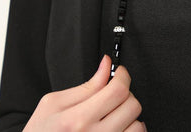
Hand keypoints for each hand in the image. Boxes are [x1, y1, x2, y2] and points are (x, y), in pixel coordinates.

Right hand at [24, 55, 145, 130]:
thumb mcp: (52, 104)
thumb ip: (85, 86)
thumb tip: (106, 65)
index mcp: (77, 119)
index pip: (118, 90)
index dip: (123, 75)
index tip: (120, 73)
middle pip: (131, 106)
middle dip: (126, 93)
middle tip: (113, 93)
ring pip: (137, 126)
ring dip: (130, 116)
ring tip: (115, 113)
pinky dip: (130, 131)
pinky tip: (119, 128)